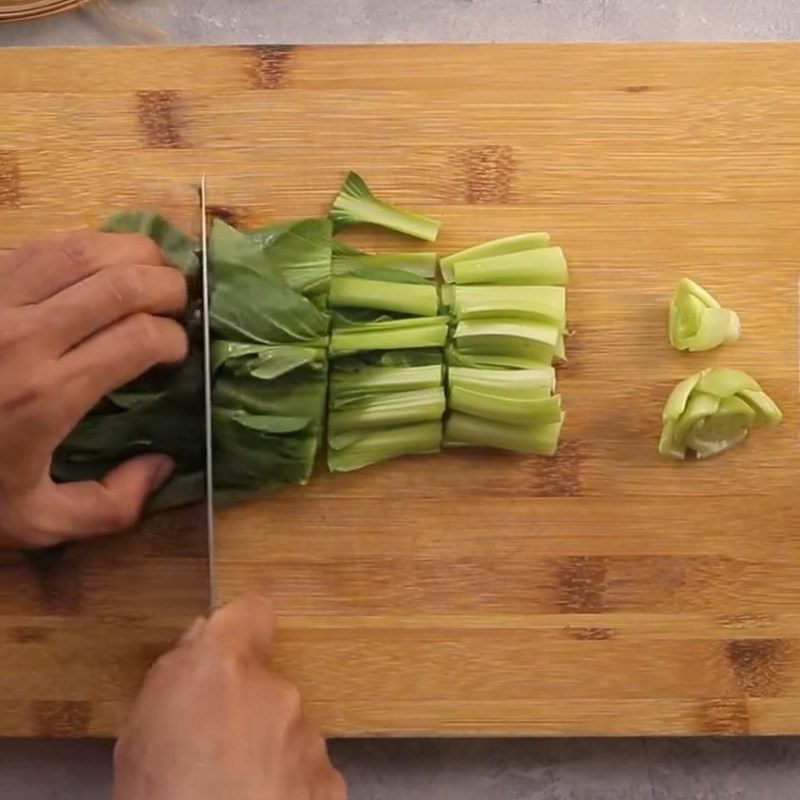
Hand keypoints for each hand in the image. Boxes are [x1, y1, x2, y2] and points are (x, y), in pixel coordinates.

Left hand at [0, 228, 187, 547]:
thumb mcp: (34, 522)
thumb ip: (109, 507)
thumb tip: (162, 464)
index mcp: (46, 395)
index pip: (139, 338)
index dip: (174, 340)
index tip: (177, 354)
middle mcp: (22, 337)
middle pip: (120, 282)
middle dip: (168, 285)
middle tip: (180, 301)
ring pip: (78, 248)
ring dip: (130, 251)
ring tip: (153, 267)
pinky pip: (37, 246)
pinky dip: (81, 245)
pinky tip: (98, 260)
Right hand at [113, 595, 346, 799]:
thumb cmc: (154, 797)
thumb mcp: (136, 734)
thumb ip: (177, 675)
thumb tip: (205, 639)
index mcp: (222, 668)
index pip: (252, 613)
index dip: (244, 627)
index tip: (235, 649)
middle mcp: (276, 691)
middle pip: (267, 686)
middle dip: (248, 712)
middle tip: (216, 760)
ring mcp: (308, 739)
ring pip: (288, 733)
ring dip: (269, 754)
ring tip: (236, 797)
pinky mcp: (329, 783)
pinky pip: (307, 773)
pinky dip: (289, 789)